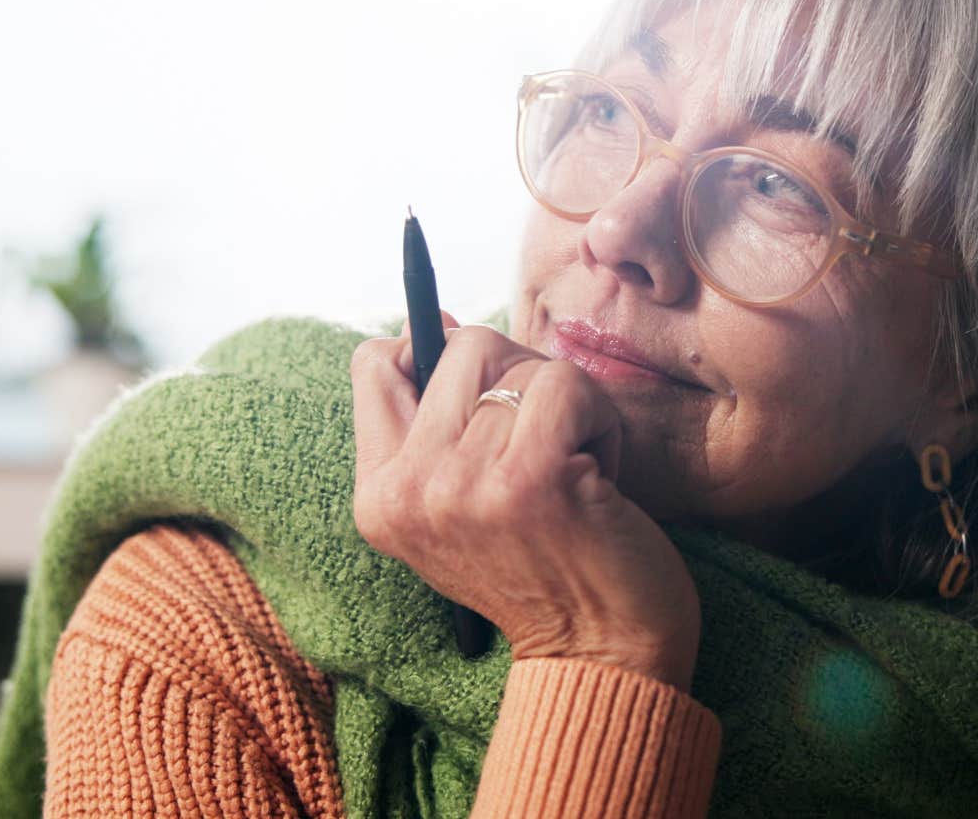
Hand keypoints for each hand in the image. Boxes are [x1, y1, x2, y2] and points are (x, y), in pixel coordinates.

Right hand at [350, 313, 701, 691]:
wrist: (603, 655)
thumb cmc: (549, 567)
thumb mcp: (463, 502)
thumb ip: (440, 422)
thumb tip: (441, 321)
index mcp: (377, 496)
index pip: (374, 364)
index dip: (436, 353)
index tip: (486, 395)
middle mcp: (407, 490)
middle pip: (461, 345)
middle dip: (522, 375)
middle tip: (547, 441)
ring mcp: (461, 485)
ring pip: (521, 362)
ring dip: (569, 406)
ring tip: (574, 469)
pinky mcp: (527, 479)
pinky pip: (565, 384)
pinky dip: (601, 420)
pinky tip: (599, 477)